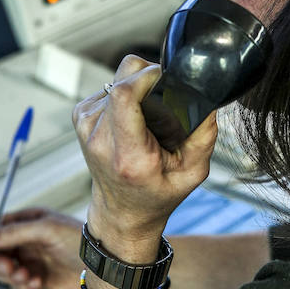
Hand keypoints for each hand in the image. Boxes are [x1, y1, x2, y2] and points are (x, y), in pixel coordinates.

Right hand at [0, 208, 81, 288]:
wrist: (102, 266)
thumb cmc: (78, 239)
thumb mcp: (45, 230)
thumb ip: (13, 233)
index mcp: (27, 220)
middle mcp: (27, 239)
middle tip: (11, 269)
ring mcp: (32, 258)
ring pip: (4, 271)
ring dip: (12, 276)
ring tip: (28, 277)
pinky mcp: (38, 277)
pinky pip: (18, 284)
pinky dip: (24, 285)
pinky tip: (39, 282)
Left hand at [72, 55, 217, 253]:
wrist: (121, 213)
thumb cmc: (157, 194)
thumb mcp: (193, 172)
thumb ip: (204, 136)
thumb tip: (208, 98)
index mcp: (129, 155)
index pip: (125, 95)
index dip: (147, 76)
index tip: (166, 79)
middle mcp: (101, 138)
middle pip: (122, 80)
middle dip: (148, 79)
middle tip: (164, 102)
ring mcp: (86, 125)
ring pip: (117, 79)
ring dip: (137, 90)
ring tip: (147, 120)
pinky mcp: (81, 116)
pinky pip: (108, 87)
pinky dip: (125, 96)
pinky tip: (132, 119)